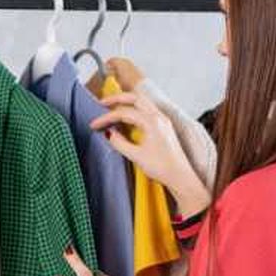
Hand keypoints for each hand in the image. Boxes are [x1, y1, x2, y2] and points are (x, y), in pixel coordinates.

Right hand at [90, 91, 210, 218]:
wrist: (181, 177)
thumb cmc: (163, 168)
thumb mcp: (136, 156)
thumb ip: (119, 142)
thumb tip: (109, 133)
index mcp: (152, 122)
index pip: (123, 113)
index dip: (106, 118)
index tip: (95, 124)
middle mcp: (159, 117)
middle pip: (135, 98)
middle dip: (117, 99)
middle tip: (102, 103)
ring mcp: (163, 120)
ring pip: (142, 102)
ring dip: (126, 102)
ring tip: (112, 108)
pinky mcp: (164, 126)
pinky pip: (148, 110)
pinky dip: (135, 109)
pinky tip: (127, 118)